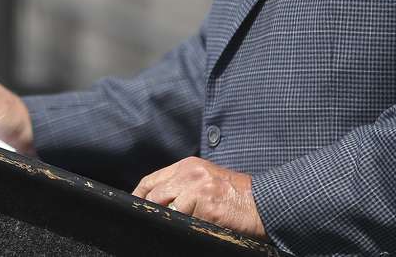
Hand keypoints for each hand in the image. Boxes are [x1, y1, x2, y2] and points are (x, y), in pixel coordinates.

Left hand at [133, 157, 265, 239]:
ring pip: (167, 210)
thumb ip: (182, 185)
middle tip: (149, 225)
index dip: (137, 196)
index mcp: (188, 165)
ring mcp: (198, 189)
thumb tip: (157, 202)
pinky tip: (192, 230)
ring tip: (174, 229)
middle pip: (154, 195)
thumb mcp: (206, 179)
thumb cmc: (235, 195)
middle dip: (150, 212)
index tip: (132, 209)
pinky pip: (185, 222)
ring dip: (169, 221)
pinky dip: (185, 229)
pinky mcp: (207, 206)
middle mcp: (190, 173)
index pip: (151, 180)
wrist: (263, 202)